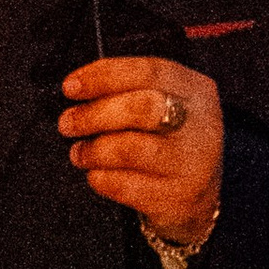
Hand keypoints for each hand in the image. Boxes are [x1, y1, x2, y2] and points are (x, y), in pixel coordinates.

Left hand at [58, 55, 222, 239]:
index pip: (148, 72)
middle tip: (67, 123)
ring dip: (93, 150)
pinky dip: (101, 178)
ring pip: (130, 149)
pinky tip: (97, 174)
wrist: (197, 196)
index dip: (103, 76)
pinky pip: (126, 185)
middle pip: (141, 108)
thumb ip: (128, 92)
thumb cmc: (166, 141)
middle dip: (94, 114)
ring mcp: (192, 162)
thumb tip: (78, 88)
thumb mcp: (163, 106)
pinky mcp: (179, 196)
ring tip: (80, 153)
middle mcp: (200, 123)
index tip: (70, 87)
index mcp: (195, 89)